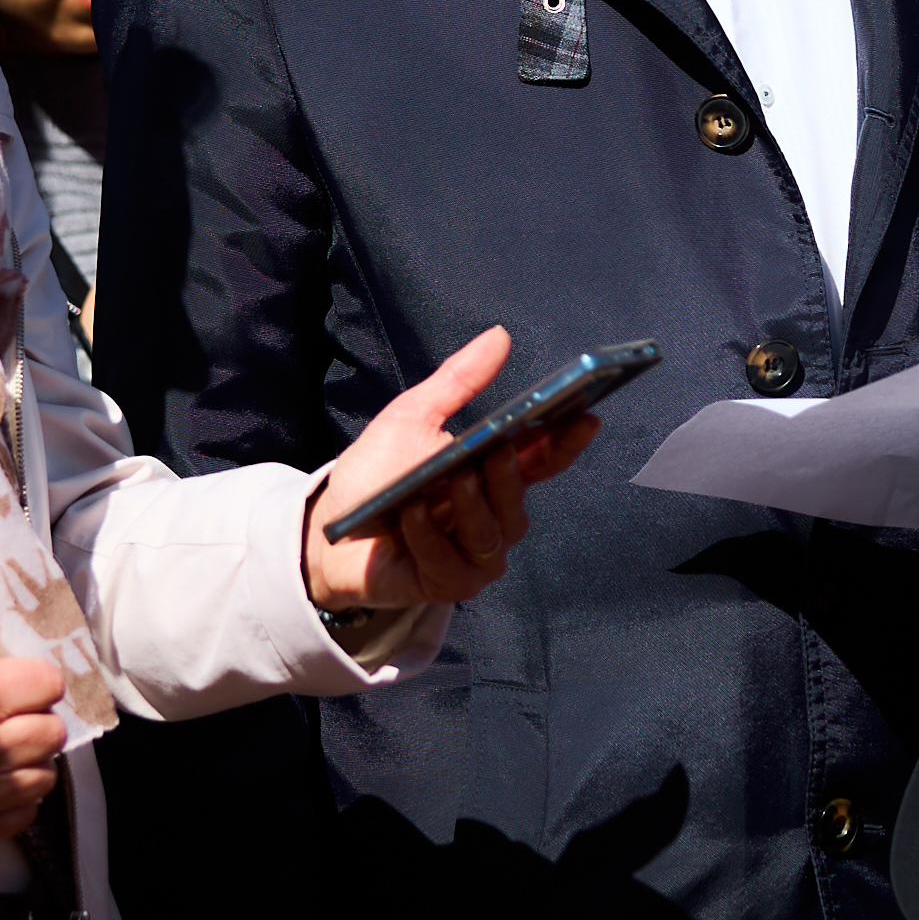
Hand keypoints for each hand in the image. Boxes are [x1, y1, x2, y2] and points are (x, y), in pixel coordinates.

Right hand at [0, 650, 68, 851]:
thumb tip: (39, 685)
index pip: (50, 684)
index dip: (40, 686)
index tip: (26, 694)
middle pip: (55, 732)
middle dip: (38, 724)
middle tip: (14, 727)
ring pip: (47, 775)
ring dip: (30, 763)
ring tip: (3, 758)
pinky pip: (28, 812)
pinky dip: (16, 799)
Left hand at [302, 325, 597, 615]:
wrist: (330, 530)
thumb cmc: (377, 473)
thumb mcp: (414, 416)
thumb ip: (458, 379)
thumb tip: (498, 335)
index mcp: (494, 474)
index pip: (544, 459)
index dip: (568, 440)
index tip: (587, 416)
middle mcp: (494, 516)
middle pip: (518, 500)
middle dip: (508, 477)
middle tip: (496, 451)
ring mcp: (475, 554)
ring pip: (491, 534)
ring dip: (468, 506)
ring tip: (451, 481)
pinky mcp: (449, 583)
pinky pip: (450, 562)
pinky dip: (429, 537)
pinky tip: (411, 516)